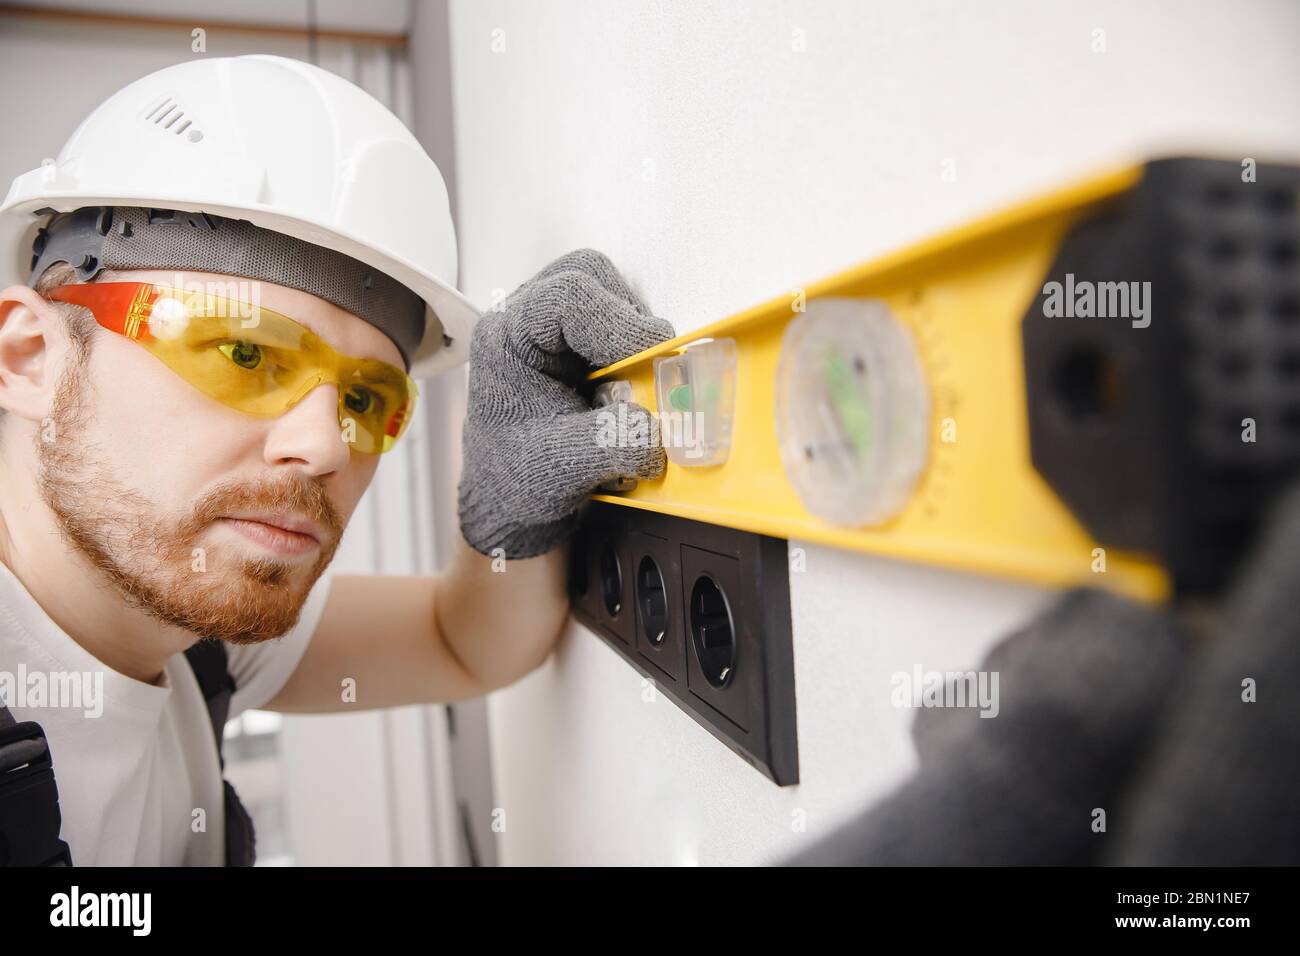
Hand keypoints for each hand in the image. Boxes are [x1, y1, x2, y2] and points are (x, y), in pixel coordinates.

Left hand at [457, 249, 673, 558]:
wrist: (511, 494)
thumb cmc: (517, 477)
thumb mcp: (560, 469)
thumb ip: (609, 444)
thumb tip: (656, 426)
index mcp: (506, 338)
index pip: (567, 298)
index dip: (618, 323)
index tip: (651, 361)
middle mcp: (526, 318)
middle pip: (590, 277)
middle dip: (628, 321)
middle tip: (642, 369)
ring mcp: (553, 324)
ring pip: (612, 294)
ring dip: (635, 340)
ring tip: (628, 391)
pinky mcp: (579, 338)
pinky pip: (622, 322)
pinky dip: (636, 353)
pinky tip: (625, 392)